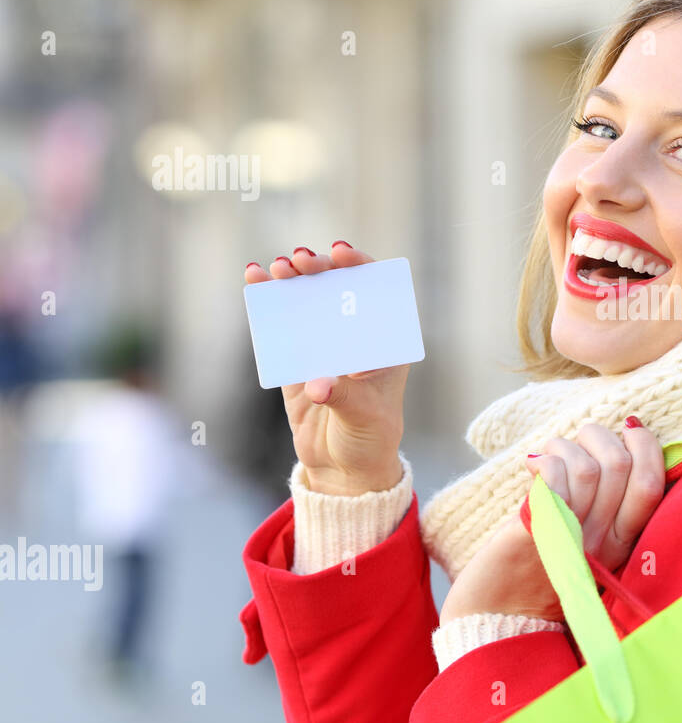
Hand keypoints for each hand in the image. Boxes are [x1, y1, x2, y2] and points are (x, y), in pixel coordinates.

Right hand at [244, 242, 407, 495]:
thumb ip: (342, 396)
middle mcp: (356, 335)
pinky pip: (282, 325)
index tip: (339, 254)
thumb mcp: (363, 416)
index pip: (376, 291)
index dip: (359, 266)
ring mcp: (325, 344)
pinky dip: (268, 302)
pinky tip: (255, 281)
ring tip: (274, 268)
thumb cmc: (369, 439)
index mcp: (384, 341)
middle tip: (298, 261)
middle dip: (318, 269)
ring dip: (292, 280)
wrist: (343, 469)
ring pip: (308, 301)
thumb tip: (318, 385)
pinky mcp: (297, 358)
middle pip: (338, 289)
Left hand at [439, 419, 664, 623]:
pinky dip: (545, 461)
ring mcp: (571, 537)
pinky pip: (554, 477)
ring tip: (547, 456)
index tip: (629, 427)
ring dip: (564, 446)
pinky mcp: (536, 533)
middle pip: (618, 465)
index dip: (646, 445)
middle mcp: (602, 542)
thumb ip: (607, 502)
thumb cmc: (540, 568)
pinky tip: (532, 468)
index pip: (652, 483)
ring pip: (586, 466)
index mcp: (623, 543)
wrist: (498, 617)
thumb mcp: (588, 540)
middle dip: (598, 436)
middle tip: (576, 445)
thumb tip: (622, 439)